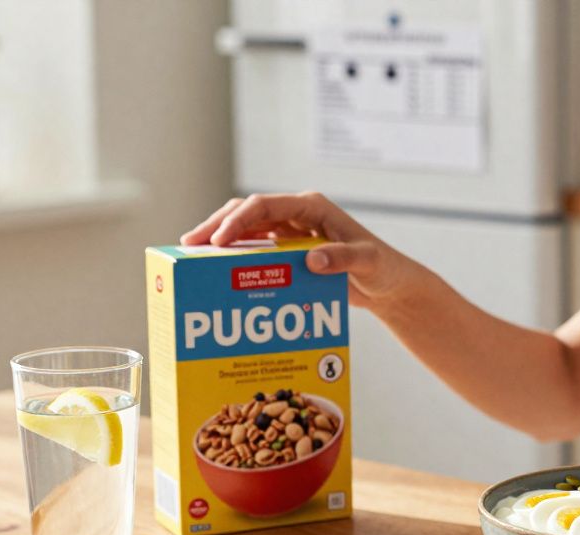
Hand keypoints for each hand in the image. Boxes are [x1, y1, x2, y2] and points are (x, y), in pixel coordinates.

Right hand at [179, 192, 419, 307]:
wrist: (390, 284)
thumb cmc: (383, 268)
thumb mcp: (367, 262)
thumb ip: (343, 259)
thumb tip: (311, 260)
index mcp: (312, 207)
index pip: (265, 206)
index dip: (238, 220)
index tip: (217, 241)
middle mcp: (298, 214)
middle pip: (247, 212)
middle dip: (217, 225)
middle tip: (189, 245)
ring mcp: (292, 231)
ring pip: (246, 228)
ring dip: (220, 238)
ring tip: (192, 255)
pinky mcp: (289, 250)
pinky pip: (255, 247)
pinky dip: (234, 255)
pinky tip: (215, 268)